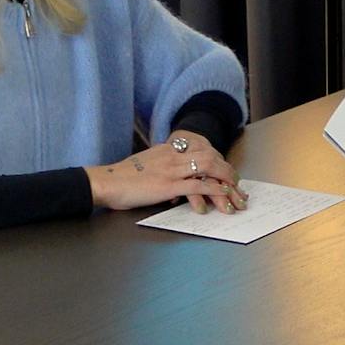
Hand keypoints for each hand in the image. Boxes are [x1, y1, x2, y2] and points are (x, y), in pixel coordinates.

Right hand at [86, 133, 246, 212]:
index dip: (217, 159)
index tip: (225, 170)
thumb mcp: (145, 165)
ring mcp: (171, 169)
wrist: (106, 181)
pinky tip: (223, 196)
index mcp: (167, 149)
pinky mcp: (168, 185)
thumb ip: (161, 167)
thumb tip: (172, 181)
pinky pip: (198, 185)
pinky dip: (214, 190)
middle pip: (209, 155)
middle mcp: (172, 156)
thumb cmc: (121, 177)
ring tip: (236, 192)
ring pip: (208, 167)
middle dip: (227, 169)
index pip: (199, 148)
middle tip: (237, 183)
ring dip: (226, 179)